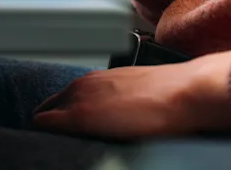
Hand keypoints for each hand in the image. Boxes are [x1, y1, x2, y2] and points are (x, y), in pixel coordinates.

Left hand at [32, 51, 230, 140]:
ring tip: (64, 146)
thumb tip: (115, 119)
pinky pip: (45, 127)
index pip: (61, 100)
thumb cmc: (170, 97)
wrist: (185, 93)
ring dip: (52, 131)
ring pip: (45, 116)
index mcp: (96, 80)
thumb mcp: (136, 94)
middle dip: (50, 126)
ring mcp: (78, 98)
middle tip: (60, 143)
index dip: (58, 120)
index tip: (61, 134)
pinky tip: (60, 149)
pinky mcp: (79, 117)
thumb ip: (116, 103)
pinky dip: (48, 137)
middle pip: (48, 108)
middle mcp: (82, 85)